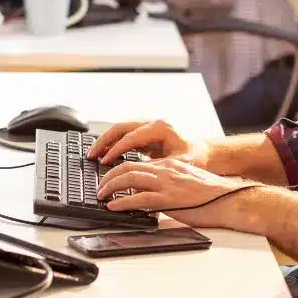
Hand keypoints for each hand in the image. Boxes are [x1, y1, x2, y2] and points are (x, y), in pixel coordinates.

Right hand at [87, 120, 209, 168]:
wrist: (205, 153)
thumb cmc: (196, 158)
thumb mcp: (179, 164)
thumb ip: (158, 167)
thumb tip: (137, 174)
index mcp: (162, 127)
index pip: (132, 135)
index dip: (117, 148)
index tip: (105, 161)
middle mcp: (154, 123)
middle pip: (122, 126)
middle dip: (104, 140)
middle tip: (91, 155)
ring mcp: (150, 126)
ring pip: (121, 129)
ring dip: (106, 141)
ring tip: (93, 155)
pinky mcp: (147, 134)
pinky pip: (125, 135)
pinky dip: (114, 144)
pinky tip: (105, 155)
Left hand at [97, 158, 255, 227]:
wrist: (228, 199)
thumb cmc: (211, 194)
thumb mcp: (186, 182)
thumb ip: (168, 185)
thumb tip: (151, 196)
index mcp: (170, 165)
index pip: (137, 163)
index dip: (119, 169)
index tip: (109, 177)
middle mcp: (165, 170)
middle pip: (128, 167)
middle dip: (109, 176)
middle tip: (100, 187)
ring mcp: (166, 184)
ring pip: (129, 179)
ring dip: (110, 187)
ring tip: (102, 195)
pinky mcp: (168, 200)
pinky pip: (138, 199)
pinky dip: (122, 202)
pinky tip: (114, 206)